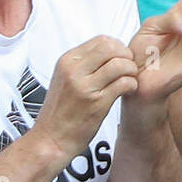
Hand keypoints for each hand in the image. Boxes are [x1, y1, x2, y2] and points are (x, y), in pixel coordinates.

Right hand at [32, 35, 140, 159]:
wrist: (50, 140)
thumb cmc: (60, 112)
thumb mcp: (65, 79)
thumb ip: (84, 63)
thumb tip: (111, 50)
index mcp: (67, 61)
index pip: (101, 40)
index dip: (117, 46)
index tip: (120, 57)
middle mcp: (74, 71)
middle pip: (112, 48)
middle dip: (126, 55)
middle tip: (128, 67)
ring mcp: (85, 87)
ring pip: (120, 64)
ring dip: (131, 70)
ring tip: (129, 79)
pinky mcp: (97, 103)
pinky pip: (124, 83)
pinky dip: (131, 84)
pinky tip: (128, 90)